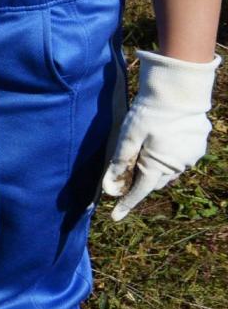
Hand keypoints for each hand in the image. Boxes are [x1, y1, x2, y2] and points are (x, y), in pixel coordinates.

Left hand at [102, 51, 218, 219]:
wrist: (180, 92)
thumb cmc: (150, 113)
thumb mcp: (128, 136)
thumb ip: (119, 161)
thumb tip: (110, 186)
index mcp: (157, 166)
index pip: (139, 192)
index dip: (126, 204)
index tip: (115, 217)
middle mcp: (177, 166)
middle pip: (153, 182)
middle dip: (139, 182)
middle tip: (125, 174)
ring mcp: (191, 157)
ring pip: (168, 171)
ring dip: (155, 169)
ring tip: (144, 153)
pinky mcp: (198, 146)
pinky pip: (179, 159)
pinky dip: (167, 157)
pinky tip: (162, 142)